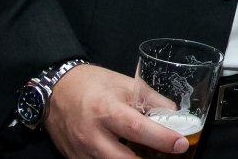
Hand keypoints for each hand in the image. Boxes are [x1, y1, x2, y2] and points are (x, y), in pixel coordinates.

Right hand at [44, 64, 189, 157]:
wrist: (57, 90)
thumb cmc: (94, 84)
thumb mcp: (127, 85)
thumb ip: (153, 101)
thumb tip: (175, 116)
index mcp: (107, 111)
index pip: (137, 129)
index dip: (161, 139)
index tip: (180, 144)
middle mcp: (92, 134)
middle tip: (165, 156)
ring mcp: (80, 151)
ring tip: (145, 154)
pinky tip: (125, 154)